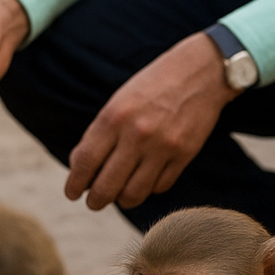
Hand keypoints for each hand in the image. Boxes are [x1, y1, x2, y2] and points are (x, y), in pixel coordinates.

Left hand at [65, 32, 236, 209]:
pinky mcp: (185, 155)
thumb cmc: (152, 86)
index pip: (85, 162)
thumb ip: (99, 134)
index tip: (72, 193)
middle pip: (106, 186)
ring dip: (121, 200)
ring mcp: (162, 147)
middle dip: (95, 200)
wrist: (202, 72)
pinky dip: (148, 189)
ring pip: (133, 194)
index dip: (75, 184)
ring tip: (118, 196)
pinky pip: (160, 187)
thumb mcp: (118, 102)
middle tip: (93, 202)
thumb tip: (80, 168)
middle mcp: (136, 135)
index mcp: (114, 118)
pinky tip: (143, 181)